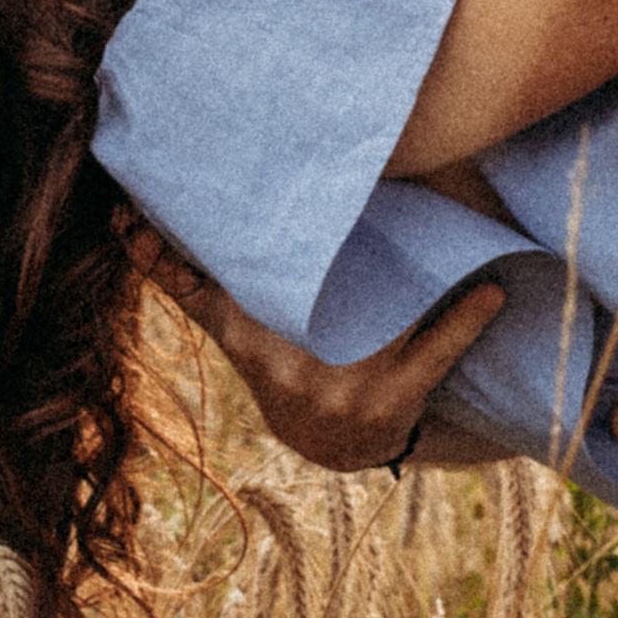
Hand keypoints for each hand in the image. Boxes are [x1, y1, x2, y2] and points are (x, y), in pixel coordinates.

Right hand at [130, 229, 505, 473]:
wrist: (343, 449)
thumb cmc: (294, 368)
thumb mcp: (244, 334)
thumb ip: (198, 284)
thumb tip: (127, 225)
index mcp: (249, 337)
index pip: (196, 288)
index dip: (158, 254)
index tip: (125, 211)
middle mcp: (288, 363)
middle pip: (304, 289)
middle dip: (313, 239)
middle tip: (338, 169)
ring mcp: (340, 387)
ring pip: (384, 312)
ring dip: (422, 270)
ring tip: (454, 214)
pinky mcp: (391, 404)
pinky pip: (434, 352)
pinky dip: (464, 318)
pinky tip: (492, 288)